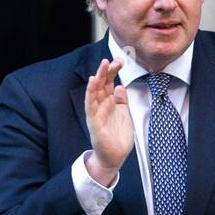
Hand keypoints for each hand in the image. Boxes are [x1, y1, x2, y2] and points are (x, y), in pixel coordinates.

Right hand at [84, 57, 133, 182]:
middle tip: (112, 58)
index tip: (121, 60)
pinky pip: (91, 105)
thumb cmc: (118, 136)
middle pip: (103, 84)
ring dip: (98, 77)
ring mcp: (96, 112)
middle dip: (107, 71)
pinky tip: (93, 82)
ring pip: (95, 91)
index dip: (114, 71)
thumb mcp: (124, 114)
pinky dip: (91, 93)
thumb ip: (122, 100)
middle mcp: (101, 105)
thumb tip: (121, 86)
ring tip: (102, 65)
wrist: (114, 156)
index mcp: (109, 103)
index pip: (110, 83)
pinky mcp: (94, 122)